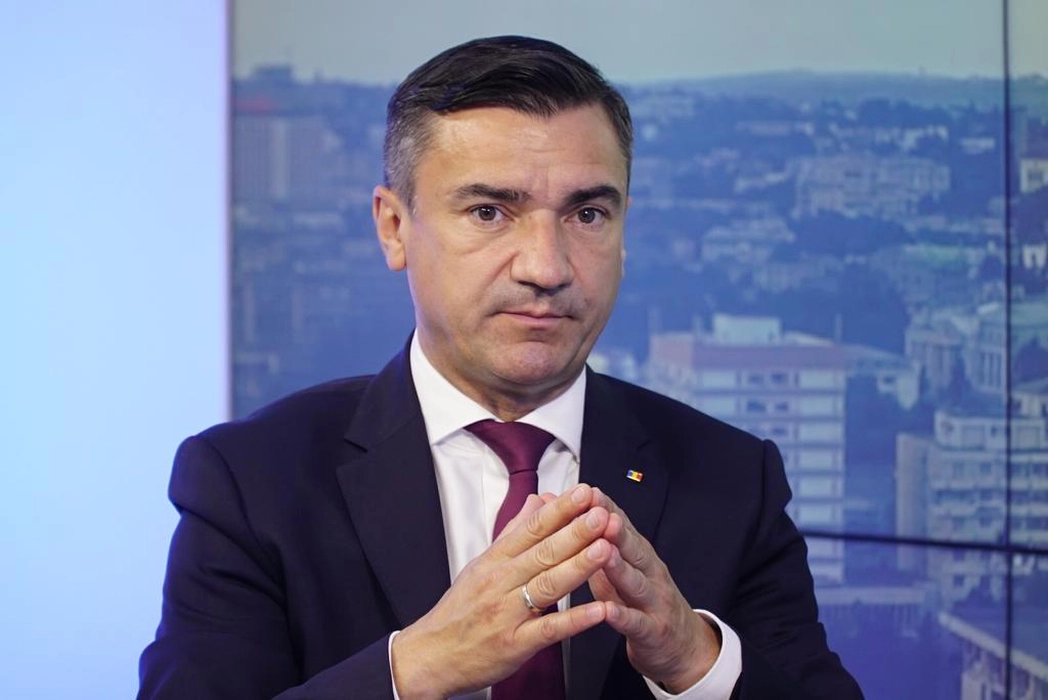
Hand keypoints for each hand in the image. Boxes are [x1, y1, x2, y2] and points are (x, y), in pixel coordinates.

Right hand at [391, 484, 612, 698]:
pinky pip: (548, 630)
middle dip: (576, 531)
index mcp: (495, 561)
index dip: (559, 510)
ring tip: (605, 548)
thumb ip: (512, 534)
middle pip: (543, 552)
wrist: (430, 655)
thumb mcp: (480, 565)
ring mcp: (508, 613)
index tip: (582, 493)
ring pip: (548, 585)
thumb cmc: (457, 612)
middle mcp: (501, 583)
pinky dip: (575, 620)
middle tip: (601, 513)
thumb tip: (535, 503)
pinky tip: (598, 610)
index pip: (531, 529)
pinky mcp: (515, 644)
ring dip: (579, 566)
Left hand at [588, 488, 720, 692]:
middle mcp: (649, 572)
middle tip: (598, 510)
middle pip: (632, 547)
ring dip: (619, 566)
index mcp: (639, 555)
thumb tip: (568, 518)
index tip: (588, 490)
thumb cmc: (642, 602)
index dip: (607, 508)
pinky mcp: (653, 631)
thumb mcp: (621, 571)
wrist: (683, 646)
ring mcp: (654, 601)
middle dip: (615, 528)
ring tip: (604, 550)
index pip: (623, 526)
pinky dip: (622, 615)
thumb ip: (596, 547)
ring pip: (635, 581)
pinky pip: (636, 622)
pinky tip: (608, 610)